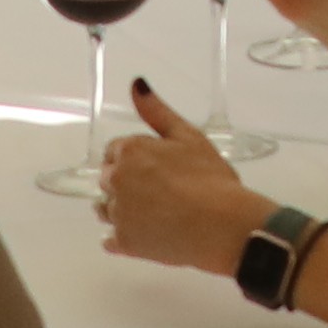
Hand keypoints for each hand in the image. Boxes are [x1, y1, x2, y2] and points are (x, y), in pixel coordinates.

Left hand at [93, 84, 268, 279]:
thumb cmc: (210, 178)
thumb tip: (136, 84)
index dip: (134, 158)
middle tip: (160, 191)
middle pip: (108, 179)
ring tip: (153, 214)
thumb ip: (157, 111)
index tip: (155, 168)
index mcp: (129, 152)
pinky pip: (110, 241)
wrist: (222, 225)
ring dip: (120, 210)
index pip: (114, 151)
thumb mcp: (189, 136)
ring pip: (105, 210)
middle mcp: (115, 181)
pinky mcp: (124, 243)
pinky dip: (122, 238)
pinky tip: (144, 236)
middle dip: (125, 183)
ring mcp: (117, 215)